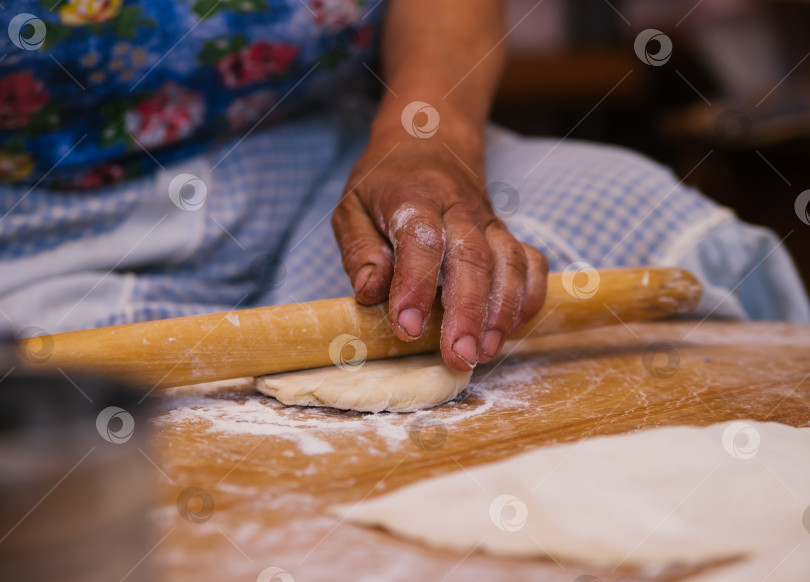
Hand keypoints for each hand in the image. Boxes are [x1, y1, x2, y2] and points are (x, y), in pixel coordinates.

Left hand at [331, 123, 547, 370]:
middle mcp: (458, 210)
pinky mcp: (506, 234)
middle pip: (472, 259)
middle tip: (459, 356)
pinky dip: (529, 295)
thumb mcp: (352, 207)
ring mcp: (488, 221)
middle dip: (468, 312)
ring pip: (508, 262)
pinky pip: (530, 262)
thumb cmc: (384, 184)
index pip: (421, 243)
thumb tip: (370, 293)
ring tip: (487, 352)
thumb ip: (360, 250)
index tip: (408, 329)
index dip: (416, 287)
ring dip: (502, 310)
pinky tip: (514, 327)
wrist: (429, 141)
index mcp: (413, 200)